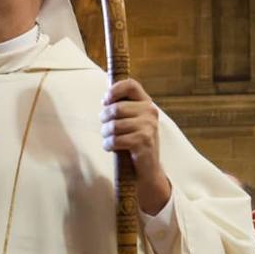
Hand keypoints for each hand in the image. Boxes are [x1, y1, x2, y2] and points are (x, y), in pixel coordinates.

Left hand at [100, 78, 171, 213]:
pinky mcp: (144, 141)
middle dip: (104, 119)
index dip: (114, 90)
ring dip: (105, 134)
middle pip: (115, 108)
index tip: (105, 101)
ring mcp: (149, 126)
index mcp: (146, 103)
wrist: (147, 168)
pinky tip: (111, 148)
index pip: (130, 85)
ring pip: (113, 125)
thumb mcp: (130, 121)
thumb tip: (105, 100)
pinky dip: (108, 145)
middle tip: (106, 129)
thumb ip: (121, 108)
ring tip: (109, 139)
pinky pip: (116, 139)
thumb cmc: (133, 142)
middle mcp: (150, 112)